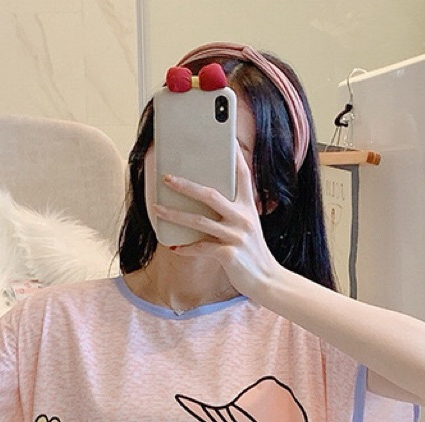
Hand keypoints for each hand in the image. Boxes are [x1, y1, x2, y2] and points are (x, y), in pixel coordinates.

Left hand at [153, 147, 281, 297]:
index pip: (242, 175)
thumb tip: (204, 202)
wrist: (266, 280)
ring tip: (158, 210)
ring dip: (175, 215)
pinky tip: (173, 246)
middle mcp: (243, 218)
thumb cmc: (252, 253)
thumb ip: (232, 213)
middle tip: (167, 179)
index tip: (225, 138)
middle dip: (185, 185)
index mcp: (248, 207)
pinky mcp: (229, 255)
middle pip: (210, 195)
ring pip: (199, 221)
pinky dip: (185, 247)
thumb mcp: (248, 227)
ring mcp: (236, 236)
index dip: (234, 156)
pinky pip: (200, 247)